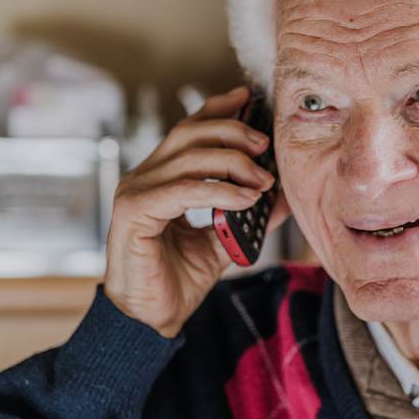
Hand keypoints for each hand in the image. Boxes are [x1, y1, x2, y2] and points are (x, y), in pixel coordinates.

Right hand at [103, 86, 290, 337]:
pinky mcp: (135, 214)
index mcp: (160, 177)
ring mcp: (135, 193)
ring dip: (234, 164)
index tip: (249, 99)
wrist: (150, 318)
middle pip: (190, 134)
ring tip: (264, 179)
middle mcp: (144, 178)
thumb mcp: (222, 241)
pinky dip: (219, 191)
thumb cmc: (178, 279)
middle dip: (232, 131)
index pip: (188, 130)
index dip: (217, 109)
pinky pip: (183, 191)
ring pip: (189, 158)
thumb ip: (247, 216)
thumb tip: (283, 196)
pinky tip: (246, 199)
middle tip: (266, 143)